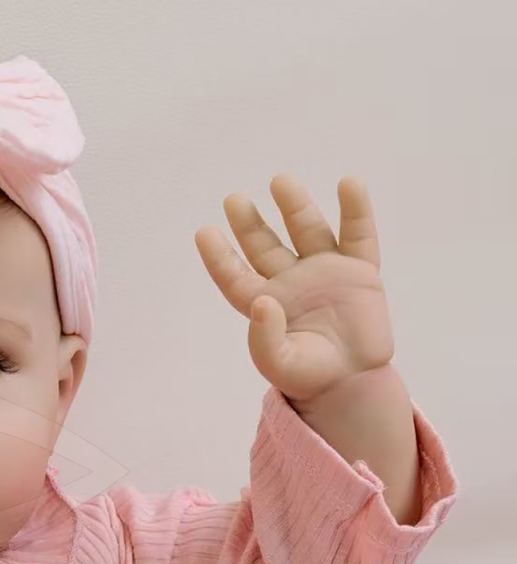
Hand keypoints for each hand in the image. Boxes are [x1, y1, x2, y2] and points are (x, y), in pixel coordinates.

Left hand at [194, 174, 394, 404]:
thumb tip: (263, 302)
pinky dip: (355, 210)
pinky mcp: (360, 271)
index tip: (203, 232)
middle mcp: (290, 282)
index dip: (219, 256)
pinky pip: (358, 235)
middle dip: (249, 223)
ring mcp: (325, 272)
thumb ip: (264, 338)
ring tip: (280, 181)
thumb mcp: (279, 363)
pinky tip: (349, 183)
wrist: (352, 381)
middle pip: (265, 247)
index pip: (235, 276)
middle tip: (233, 199)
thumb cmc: (308, 374)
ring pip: (307, 231)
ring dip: (294, 206)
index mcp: (264, 304)